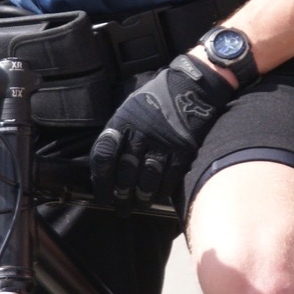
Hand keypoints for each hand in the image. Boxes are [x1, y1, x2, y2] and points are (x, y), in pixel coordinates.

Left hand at [90, 53, 234, 211]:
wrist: (193, 85)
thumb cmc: (159, 97)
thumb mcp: (131, 106)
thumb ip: (119, 131)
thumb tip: (107, 160)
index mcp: (123, 122)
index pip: (104, 156)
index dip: (100, 180)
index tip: (102, 195)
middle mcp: (140, 133)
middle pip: (124, 173)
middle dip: (120, 196)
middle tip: (120, 208)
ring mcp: (162, 142)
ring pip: (146, 179)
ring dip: (141, 197)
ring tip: (139, 205)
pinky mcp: (182, 148)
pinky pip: (169, 177)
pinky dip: (162, 190)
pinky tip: (158, 196)